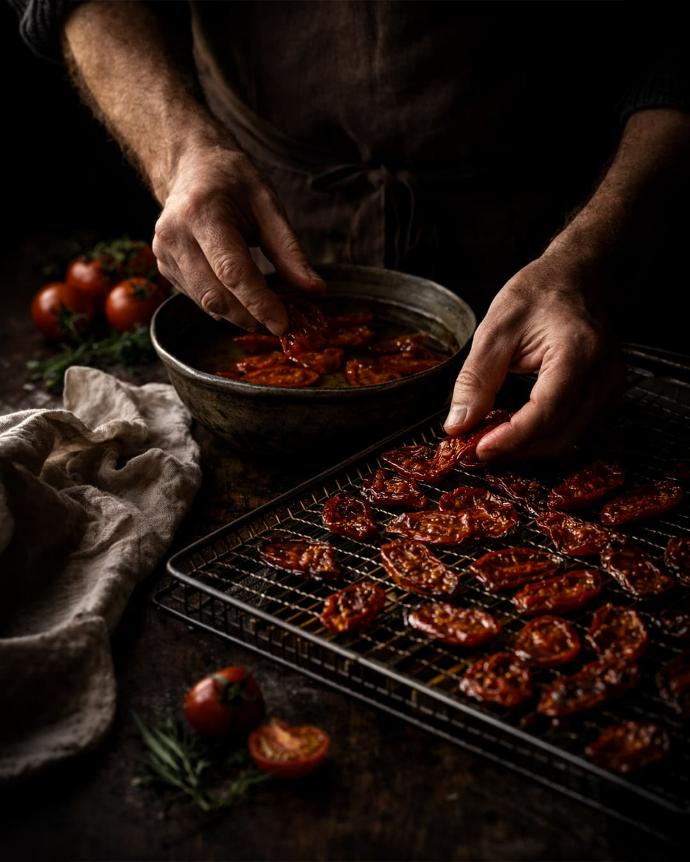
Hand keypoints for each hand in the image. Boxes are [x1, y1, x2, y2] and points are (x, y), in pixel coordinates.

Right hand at [153, 140, 323, 333]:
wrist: (191, 167)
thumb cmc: (233, 182)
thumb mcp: (268, 206)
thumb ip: (290, 251)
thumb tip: (315, 291)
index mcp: (201, 212)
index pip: (232, 271)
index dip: (258, 303)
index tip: (283, 324)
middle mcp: (174, 235)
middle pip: (215, 295)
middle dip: (250, 317)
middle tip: (281, 324)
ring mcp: (164, 254)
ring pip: (205, 303)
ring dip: (239, 316)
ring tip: (266, 312)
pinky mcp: (164, 267)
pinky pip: (198, 299)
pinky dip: (225, 306)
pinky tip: (242, 298)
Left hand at [443, 251, 623, 461]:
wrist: (578, 274)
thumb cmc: (540, 291)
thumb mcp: (496, 330)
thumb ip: (476, 380)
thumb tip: (458, 424)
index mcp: (578, 354)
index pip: (545, 414)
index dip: (510, 440)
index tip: (477, 449)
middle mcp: (603, 376)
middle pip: (559, 436)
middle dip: (515, 451)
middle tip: (475, 450)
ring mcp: (611, 388)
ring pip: (568, 441)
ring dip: (528, 449)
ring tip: (491, 440)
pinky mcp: (607, 395)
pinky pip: (576, 431)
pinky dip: (543, 438)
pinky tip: (516, 431)